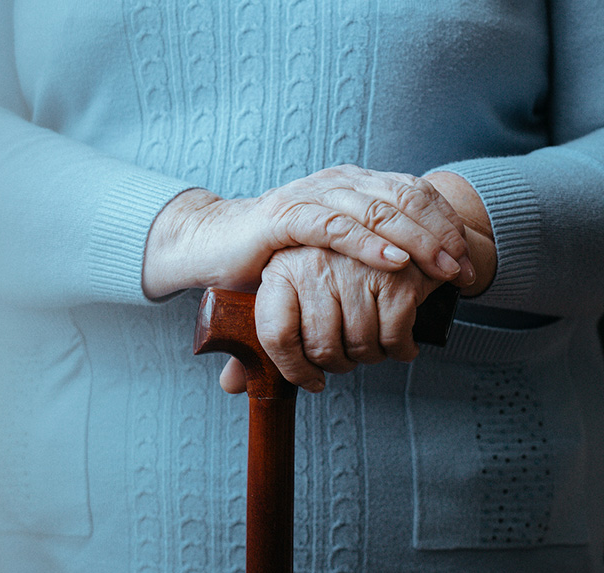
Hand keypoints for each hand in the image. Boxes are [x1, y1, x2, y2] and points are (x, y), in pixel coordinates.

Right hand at [143, 164, 473, 298]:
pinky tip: (393, 262)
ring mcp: (311, 196)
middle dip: (441, 235)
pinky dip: (367, 244)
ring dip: (416, 241)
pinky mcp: (284, 217)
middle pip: (404, 199)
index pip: (414, 192)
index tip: (470, 262)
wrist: (214, 243)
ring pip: (376, 210)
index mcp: (354, 185)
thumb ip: (372, 248)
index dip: (448, 223)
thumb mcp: (334, 248)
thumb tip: (424, 278)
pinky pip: (334, 227)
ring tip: (441, 270)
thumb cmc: (278, 252)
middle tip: (464, 271)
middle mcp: (337, 183)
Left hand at [220, 246, 443, 393]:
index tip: (311, 381)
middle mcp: (313, 264)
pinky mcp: (397, 277)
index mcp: (280, 269)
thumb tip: (230, 385)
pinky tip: (398, 343)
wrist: (395, 226)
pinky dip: (399, 349)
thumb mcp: (292, 291)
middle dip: (336, 365)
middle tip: (344, 360)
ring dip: (369, 357)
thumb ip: (262, 340)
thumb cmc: (336, 269)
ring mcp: (355, 268)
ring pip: (359, 345)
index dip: (293, 369)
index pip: (275, 335)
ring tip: (370, 344)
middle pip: (321, 347)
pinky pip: (394, 336)